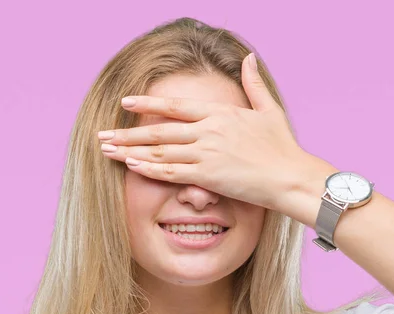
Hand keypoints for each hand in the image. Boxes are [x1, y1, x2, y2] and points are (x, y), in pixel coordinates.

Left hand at [97, 53, 318, 213]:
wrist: (291, 176)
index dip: (147, 104)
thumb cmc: (283, 147)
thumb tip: (248, 57)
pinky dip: (150, 170)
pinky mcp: (209, 177)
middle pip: (159, 130)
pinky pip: (172, 173)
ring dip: (130, 152)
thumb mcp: (269, 110)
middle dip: (127, 133)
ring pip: (160, 151)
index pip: (176, 105)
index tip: (125, 104)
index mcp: (220, 113)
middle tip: (102, 135)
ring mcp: (207, 153)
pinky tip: (132, 167)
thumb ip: (253, 84)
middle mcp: (209, 130)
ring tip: (107, 152)